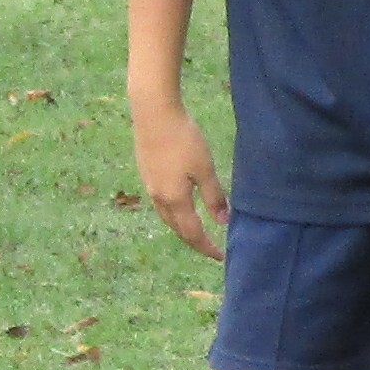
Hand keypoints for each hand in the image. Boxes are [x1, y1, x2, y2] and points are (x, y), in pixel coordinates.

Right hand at [131, 98, 230, 257]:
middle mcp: (159, 198)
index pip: (193, 233)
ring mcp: (149, 186)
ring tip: (196, 231)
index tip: (221, 257)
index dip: (207, 247)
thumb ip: (214, 196)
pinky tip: (180, 205)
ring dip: (182, 229)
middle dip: (194, 241)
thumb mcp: (204, 168)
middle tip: (210, 248)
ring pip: (167, 217)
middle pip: (177, 229)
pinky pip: (161, 204)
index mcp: (175, 200)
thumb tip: (222, 222)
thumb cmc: (183, 139)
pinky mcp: (146, 173)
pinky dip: (173, 214)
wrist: (153, 113)